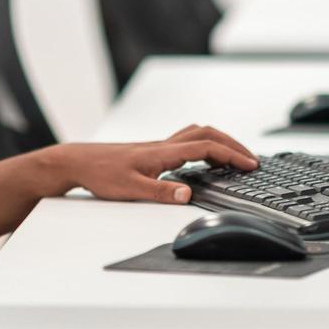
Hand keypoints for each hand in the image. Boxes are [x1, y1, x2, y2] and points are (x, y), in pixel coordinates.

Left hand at [58, 124, 257, 204]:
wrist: (78, 162)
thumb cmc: (100, 174)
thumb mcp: (131, 189)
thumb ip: (161, 192)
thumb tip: (188, 194)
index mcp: (162, 153)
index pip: (206, 146)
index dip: (231, 154)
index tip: (250, 165)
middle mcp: (163, 145)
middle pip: (206, 134)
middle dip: (232, 144)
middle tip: (250, 159)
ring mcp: (158, 146)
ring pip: (196, 134)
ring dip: (219, 141)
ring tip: (234, 157)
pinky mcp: (152, 151)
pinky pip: (185, 141)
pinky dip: (203, 145)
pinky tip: (203, 159)